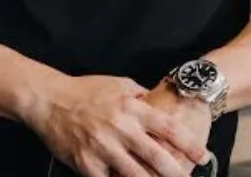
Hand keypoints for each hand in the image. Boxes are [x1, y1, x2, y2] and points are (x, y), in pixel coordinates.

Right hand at [23, 75, 210, 176]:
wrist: (48, 100)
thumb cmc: (84, 90)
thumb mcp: (118, 84)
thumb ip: (140, 95)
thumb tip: (158, 102)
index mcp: (131, 108)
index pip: (168, 128)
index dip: (188, 144)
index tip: (202, 156)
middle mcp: (121, 129)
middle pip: (157, 157)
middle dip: (177, 174)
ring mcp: (103, 148)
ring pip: (135, 175)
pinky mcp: (86, 163)